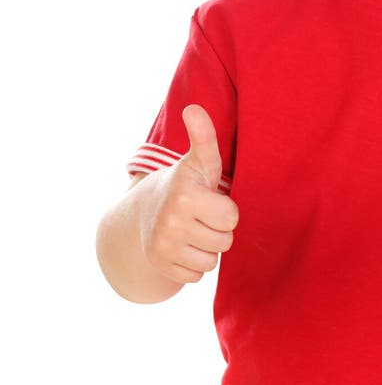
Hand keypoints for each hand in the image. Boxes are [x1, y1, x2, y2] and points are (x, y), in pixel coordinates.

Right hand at [139, 104, 238, 284]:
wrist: (148, 208)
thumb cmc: (188, 182)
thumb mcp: (199, 160)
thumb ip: (203, 136)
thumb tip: (193, 108)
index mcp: (185, 195)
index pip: (232, 218)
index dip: (226, 209)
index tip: (210, 198)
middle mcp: (170, 223)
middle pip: (224, 241)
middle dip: (218, 229)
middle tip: (202, 215)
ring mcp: (162, 247)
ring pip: (211, 262)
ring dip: (207, 248)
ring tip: (193, 228)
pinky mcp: (159, 266)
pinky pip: (196, 277)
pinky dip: (193, 263)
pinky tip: (183, 245)